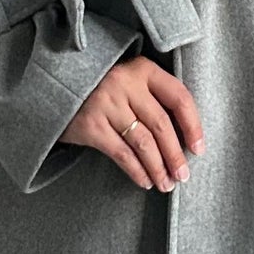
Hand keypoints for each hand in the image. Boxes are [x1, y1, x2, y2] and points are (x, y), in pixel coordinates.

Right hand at [62, 55, 204, 191]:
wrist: (54, 85)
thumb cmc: (101, 86)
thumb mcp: (129, 79)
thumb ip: (152, 97)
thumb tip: (183, 139)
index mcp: (143, 69)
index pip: (179, 98)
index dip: (193, 126)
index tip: (199, 149)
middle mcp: (126, 83)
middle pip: (161, 125)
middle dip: (175, 156)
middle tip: (183, 176)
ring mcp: (106, 103)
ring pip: (143, 143)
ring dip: (158, 168)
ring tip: (166, 184)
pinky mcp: (90, 125)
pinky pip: (122, 153)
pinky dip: (137, 171)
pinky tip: (145, 181)